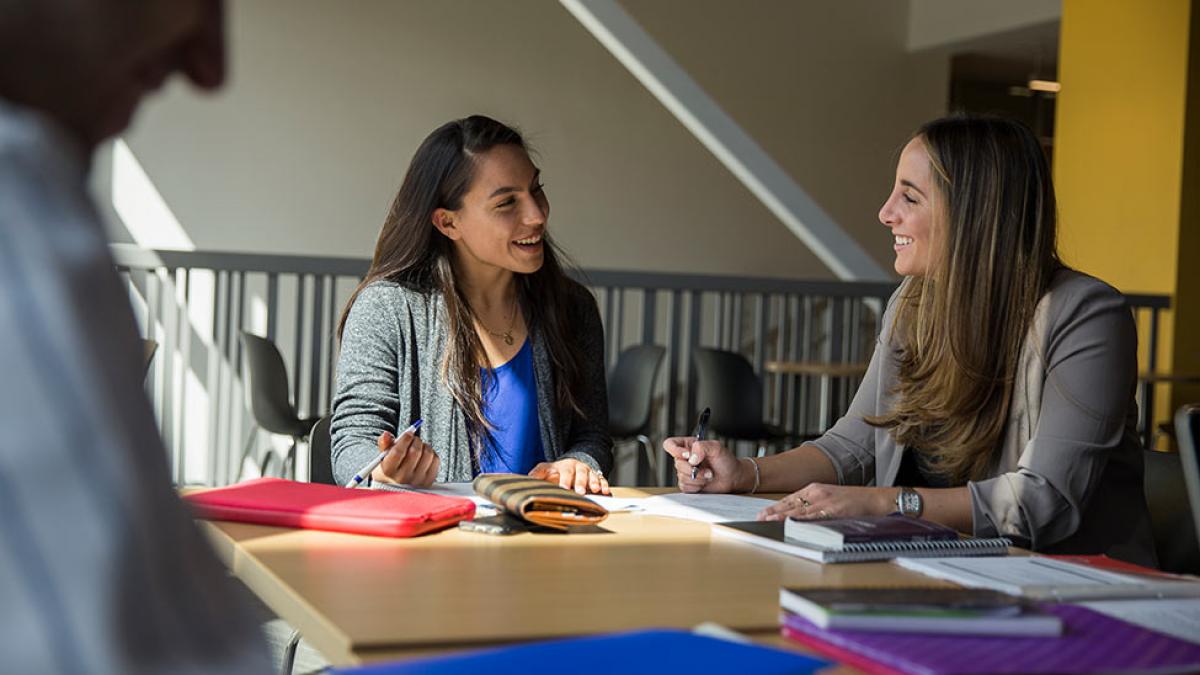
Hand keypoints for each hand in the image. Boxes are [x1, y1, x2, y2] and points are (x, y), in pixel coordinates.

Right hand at [370, 429, 439, 486]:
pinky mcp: (428, 482)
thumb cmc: (388, 470)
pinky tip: (424, 455)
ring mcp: (417, 481)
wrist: (394, 490)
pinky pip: (435, 461)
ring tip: (419, 447)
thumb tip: (386, 434)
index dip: (405, 439)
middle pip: (415, 452)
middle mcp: (402, 478)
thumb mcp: (382, 458)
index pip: (398, 452)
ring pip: (427, 454)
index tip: (409, 433)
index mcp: (388, 471)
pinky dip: (432, 453)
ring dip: (425, 445)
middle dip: (416, 440)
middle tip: (414, 438)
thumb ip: (384, 444)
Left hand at [529, 458, 610, 494]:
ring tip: (596, 490)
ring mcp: (588, 471)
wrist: (571, 463)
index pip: (565, 473)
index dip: (565, 481)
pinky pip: (602, 479)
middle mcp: (577, 468)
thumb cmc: (556, 470)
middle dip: (581, 483)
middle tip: (581, 492)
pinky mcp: (596, 476)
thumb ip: (536, 474)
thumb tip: (526, 479)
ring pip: (592, 476)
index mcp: (564, 467)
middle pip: (580, 474)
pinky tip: (605, 491)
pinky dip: (604, 485)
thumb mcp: (545, 469)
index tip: (564, 488)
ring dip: (594, 483)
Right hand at [662, 437, 744, 492]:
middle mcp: (684, 459)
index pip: (670, 444)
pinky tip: (704, 483)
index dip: (676, 450)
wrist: (732, 477)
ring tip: (709, 475)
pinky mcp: (688, 485)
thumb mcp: (716, 447)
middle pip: (677, 464)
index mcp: (688, 446)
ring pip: (681, 477)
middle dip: (693, 469)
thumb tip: (691, 458)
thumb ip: (702, 446)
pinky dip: (696, 486)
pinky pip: (685, 487)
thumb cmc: (725, 461)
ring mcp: (685, 472)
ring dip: (698, 478)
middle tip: (708, 470)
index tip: (688, 455)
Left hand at [757, 483, 893, 520]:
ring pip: (798, 510)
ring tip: (768, 521)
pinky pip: (814, 516)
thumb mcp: (830, 498)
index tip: (763, 512)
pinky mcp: (833, 510)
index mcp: (815, 488)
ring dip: (782, 516)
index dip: (775, 506)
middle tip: (759, 518)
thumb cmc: (854, 501)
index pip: (790, 498)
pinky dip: (801, 521)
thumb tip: (798, 516)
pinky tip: (791, 524)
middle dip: (773, 511)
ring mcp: (825, 501)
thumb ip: (814, 505)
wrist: (875, 499)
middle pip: (790, 503)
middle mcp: (817, 493)